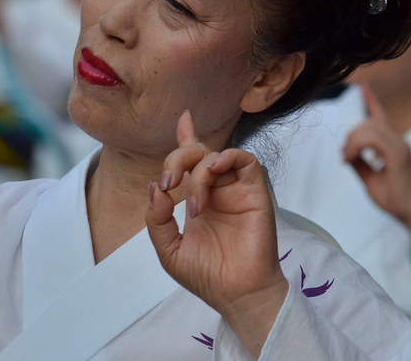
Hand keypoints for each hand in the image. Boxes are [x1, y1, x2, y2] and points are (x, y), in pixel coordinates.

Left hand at [146, 110, 287, 356]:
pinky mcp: (255, 191)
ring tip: (194, 204)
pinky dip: (224, 158)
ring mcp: (236, 188)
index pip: (191, 160)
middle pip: (196, 152)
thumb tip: (155, 188)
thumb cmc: (207, 276)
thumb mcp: (169, 250)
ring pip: (215, 154)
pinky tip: (211, 175)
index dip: (186, 136)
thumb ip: (157, 219)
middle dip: (175, 160)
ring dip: (196, 171)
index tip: (184, 117)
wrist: (236, 294)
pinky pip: (244, 159)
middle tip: (168, 186)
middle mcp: (218, 189)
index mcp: (199, 199)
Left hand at [345, 86, 410, 269]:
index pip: (381, 117)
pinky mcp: (399, 155)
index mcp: (395, 145)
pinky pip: (373, 139)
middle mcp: (399, 141)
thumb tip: (347, 154)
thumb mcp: (371, 179)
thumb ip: (360, 164)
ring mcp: (401, 146)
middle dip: (351, 134)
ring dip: (353, 140)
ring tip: (347, 158)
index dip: (372, 101)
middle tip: (345, 156)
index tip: (363, 88)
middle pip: (369, 122)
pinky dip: (358, 146)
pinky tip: (351, 157)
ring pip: (370, 127)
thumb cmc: (395, 199)